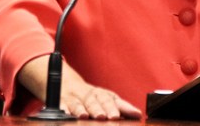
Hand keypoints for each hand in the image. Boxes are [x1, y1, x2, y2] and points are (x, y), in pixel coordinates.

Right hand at [19, 55, 141, 119]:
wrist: (65, 82)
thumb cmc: (90, 96)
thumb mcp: (106, 99)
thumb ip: (122, 107)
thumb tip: (138, 114)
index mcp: (101, 94)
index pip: (111, 99)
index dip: (117, 107)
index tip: (122, 115)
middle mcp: (88, 94)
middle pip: (95, 100)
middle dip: (100, 108)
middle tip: (106, 116)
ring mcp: (74, 97)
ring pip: (78, 103)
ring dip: (81, 109)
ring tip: (84, 115)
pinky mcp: (60, 102)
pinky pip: (61, 105)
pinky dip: (63, 109)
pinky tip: (65, 114)